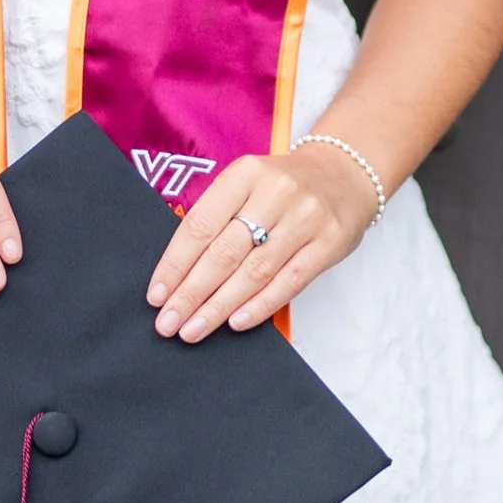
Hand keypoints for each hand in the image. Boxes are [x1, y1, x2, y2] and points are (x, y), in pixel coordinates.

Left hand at [147, 140, 378, 340]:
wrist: (346, 174)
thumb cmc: (282, 187)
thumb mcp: (246, 184)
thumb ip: (217, 217)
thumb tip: (177, 273)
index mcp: (245, 173)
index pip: (200, 226)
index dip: (174, 265)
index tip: (156, 296)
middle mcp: (276, 193)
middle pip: (224, 253)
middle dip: (191, 293)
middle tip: (169, 322)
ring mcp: (305, 218)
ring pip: (254, 272)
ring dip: (219, 307)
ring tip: (194, 329)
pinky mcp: (329, 243)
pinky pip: (289, 282)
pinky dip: (260, 305)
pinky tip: (235, 322)